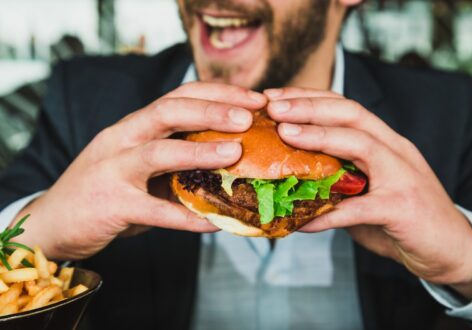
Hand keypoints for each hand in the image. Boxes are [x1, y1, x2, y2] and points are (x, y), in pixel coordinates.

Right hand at [15, 82, 266, 259]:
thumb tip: (228, 162)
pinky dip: (187, 217)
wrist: (52, 221)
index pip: (178, 96)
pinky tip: (215, 223)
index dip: (218, 94)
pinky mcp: (111, 205)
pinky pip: (155, 211)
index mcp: (133, 126)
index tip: (253, 99)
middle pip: (168, 111)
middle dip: (212, 110)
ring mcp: (113, 170)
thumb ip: (172, 158)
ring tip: (235, 152)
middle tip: (249, 116)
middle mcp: (121, 139)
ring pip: (158, 153)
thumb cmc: (104, 189)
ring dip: (199, 151)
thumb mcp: (137, 164)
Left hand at [265, 87, 471, 299]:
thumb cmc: (402, 216)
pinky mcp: (403, 208)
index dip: (309, 97)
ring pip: (360, 144)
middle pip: (351, 113)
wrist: (450, 248)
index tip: (274, 98)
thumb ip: (338, 179)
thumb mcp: (368, 188)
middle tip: (272, 107)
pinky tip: (301, 221)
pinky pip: (358, 208)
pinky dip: (327, 213)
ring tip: (284, 134)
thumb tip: (291, 179)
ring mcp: (402, 176)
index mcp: (385, 142)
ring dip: (319, 136)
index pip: (345, 106)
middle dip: (310, 106)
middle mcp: (395, 150)